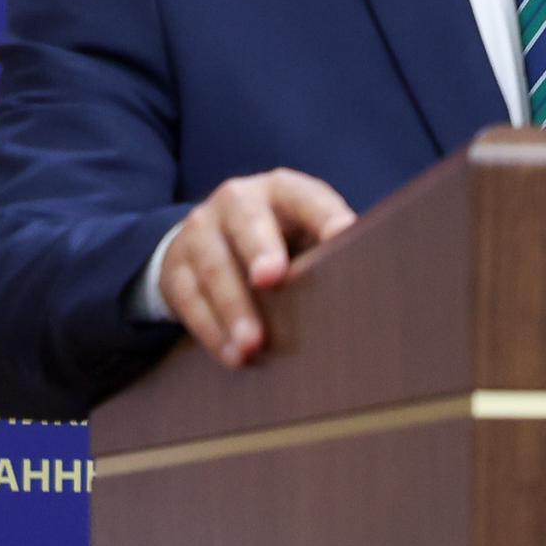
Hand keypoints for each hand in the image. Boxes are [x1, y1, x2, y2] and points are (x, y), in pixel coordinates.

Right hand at [156, 170, 354, 366]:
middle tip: (271, 278)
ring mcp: (200, 231)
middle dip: (259, 249)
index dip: (323, 215)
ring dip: (234, 308)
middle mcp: (237, 201)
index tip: (342, 234)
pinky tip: (233, 355)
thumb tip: (371, 283)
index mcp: (282, 190)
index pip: (306, 197)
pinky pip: (189, 299)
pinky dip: (211, 330)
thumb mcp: (305, 232)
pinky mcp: (174, 267)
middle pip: (247, 222)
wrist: (209, 238)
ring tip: (252, 344)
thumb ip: (329, 249)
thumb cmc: (281, 240)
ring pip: (214, 266)